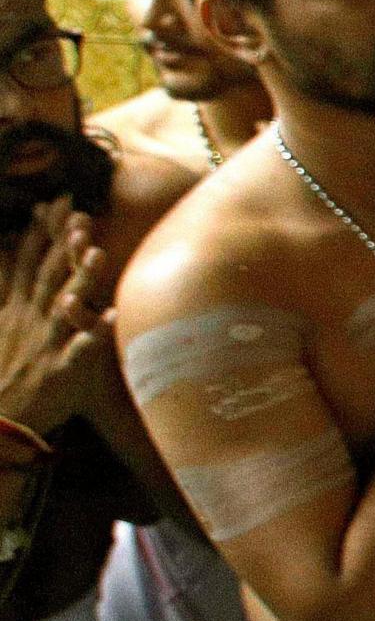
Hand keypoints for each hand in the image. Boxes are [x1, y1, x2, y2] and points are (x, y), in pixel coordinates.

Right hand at [0, 201, 105, 434]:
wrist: (0, 420)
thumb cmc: (8, 368)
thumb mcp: (3, 323)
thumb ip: (9, 286)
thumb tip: (6, 251)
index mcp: (18, 307)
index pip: (28, 261)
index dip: (42, 230)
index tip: (56, 200)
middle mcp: (33, 319)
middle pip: (47, 274)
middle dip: (61, 242)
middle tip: (79, 211)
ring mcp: (47, 343)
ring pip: (66, 305)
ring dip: (81, 279)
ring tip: (98, 252)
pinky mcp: (62, 370)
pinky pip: (83, 350)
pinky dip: (96, 334)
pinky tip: (116, 318)